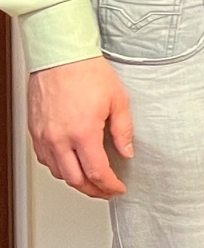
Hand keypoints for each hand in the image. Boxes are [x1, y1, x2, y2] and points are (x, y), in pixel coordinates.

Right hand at [28, 57, 132, 198]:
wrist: (60, 56)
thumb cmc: (87, 72)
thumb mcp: (118, 99)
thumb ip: (123, 130)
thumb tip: (126, 151)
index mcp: (83, 132)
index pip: (97, 172)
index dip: (109, 185)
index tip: (118, 188)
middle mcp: (59, 139)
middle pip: (75, 179)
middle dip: (93, 190)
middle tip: (105, 191)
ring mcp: (44, 137)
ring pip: (58, 172)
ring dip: (75, 181)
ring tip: (90, 181)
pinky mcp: (34, 132)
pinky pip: (45, 160)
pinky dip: (59, 168)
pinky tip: (70, 164)